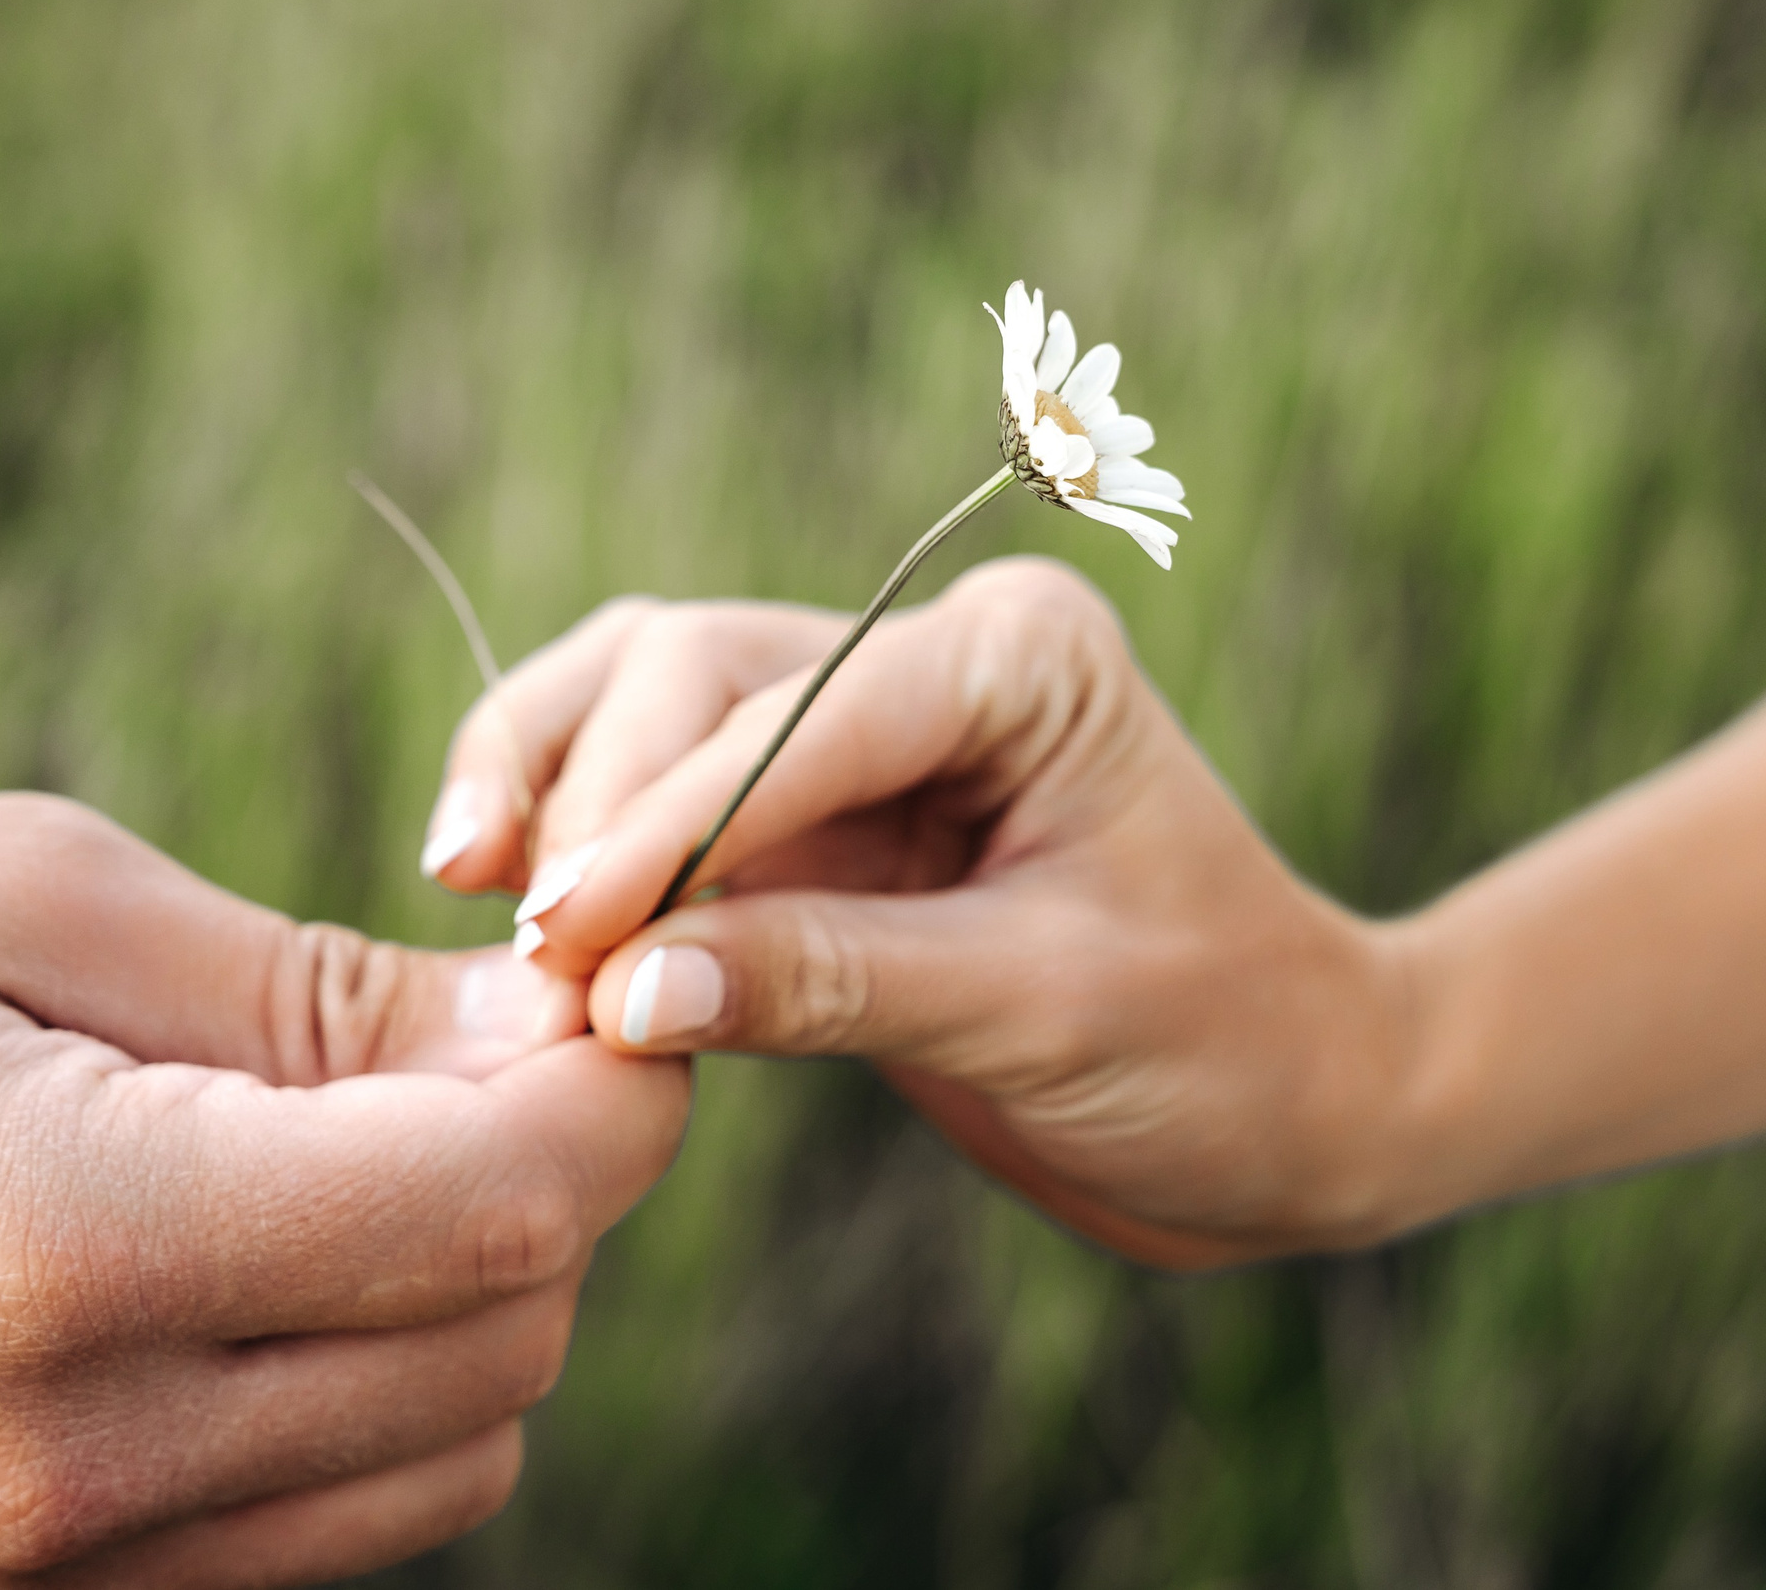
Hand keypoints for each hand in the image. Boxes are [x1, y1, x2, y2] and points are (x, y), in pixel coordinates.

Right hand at [0, 794, 688, 1587]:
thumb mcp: (25, 895)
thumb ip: (314, 987)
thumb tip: (544, 1030)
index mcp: (66, 1253)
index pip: (488, 1213)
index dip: (611, 1094)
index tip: (612, 1000)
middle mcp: (73, 1474)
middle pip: (502, 1344)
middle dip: (552, 1181)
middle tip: (477, 1045)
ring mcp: (52, 1585)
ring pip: (453, 1457)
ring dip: (475, 1295)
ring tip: (367, 1147)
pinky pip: (332, 1528)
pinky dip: (376, 1395)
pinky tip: (287, 1263)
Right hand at [424, 560, 1411, 1270]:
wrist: (1290, 1108)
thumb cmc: (1221, 1045)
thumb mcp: (1041, 1013)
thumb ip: (834, 984)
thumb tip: (618, 990)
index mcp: (1018, 657)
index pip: (798, 711)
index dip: (668, 818)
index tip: (564, 933)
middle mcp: (929, 660)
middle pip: (690, 667)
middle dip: (596, 798)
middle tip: (532, 952)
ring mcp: (860, 733)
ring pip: (647, 704)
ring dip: (552, 788)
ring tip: (475, 898)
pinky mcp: (812, 824)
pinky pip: (659, 806)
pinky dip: (583, 849)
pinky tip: (512, 917)